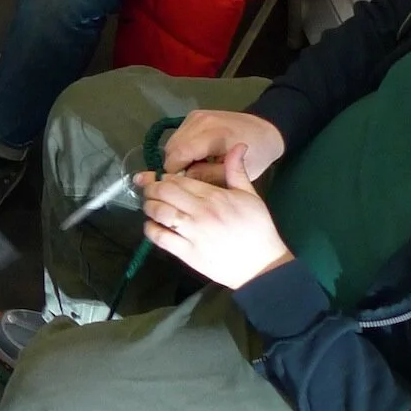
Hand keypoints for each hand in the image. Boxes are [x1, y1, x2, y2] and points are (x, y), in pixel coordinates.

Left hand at [137, 146, 292, 288]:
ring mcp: (193, 233)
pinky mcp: (187, 253)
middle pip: (164, 193)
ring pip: (159, 213)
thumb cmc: (257, 228)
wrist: (262, 265)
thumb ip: (237, 171)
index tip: (155, 177)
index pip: (179, 180)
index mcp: (215, 196)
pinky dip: (151, 229)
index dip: (162, 177)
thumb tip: (238, 145)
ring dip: (149, 206)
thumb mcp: (250, 196)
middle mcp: (201, 212)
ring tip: (149, 205)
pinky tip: (151, 225)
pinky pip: (161, 238)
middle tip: (148, 190)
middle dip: (151, 188)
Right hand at [161, 108, 287, 185]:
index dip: (174, 172)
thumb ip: (208, 176)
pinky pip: (177, 137)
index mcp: (214, 135)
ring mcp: (195, 117)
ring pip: (171, 142)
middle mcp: (200, 121)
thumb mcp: (237, 173)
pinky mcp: (193, 116)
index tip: (181, 186)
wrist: (266, 128)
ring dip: (177, 158)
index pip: (179, 154)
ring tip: (193, 168)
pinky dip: (180, 149)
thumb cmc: (256, 154)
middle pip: (171, 148)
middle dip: (175, 166)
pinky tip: (195, 157)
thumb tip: (184, 178)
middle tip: (189, 180)